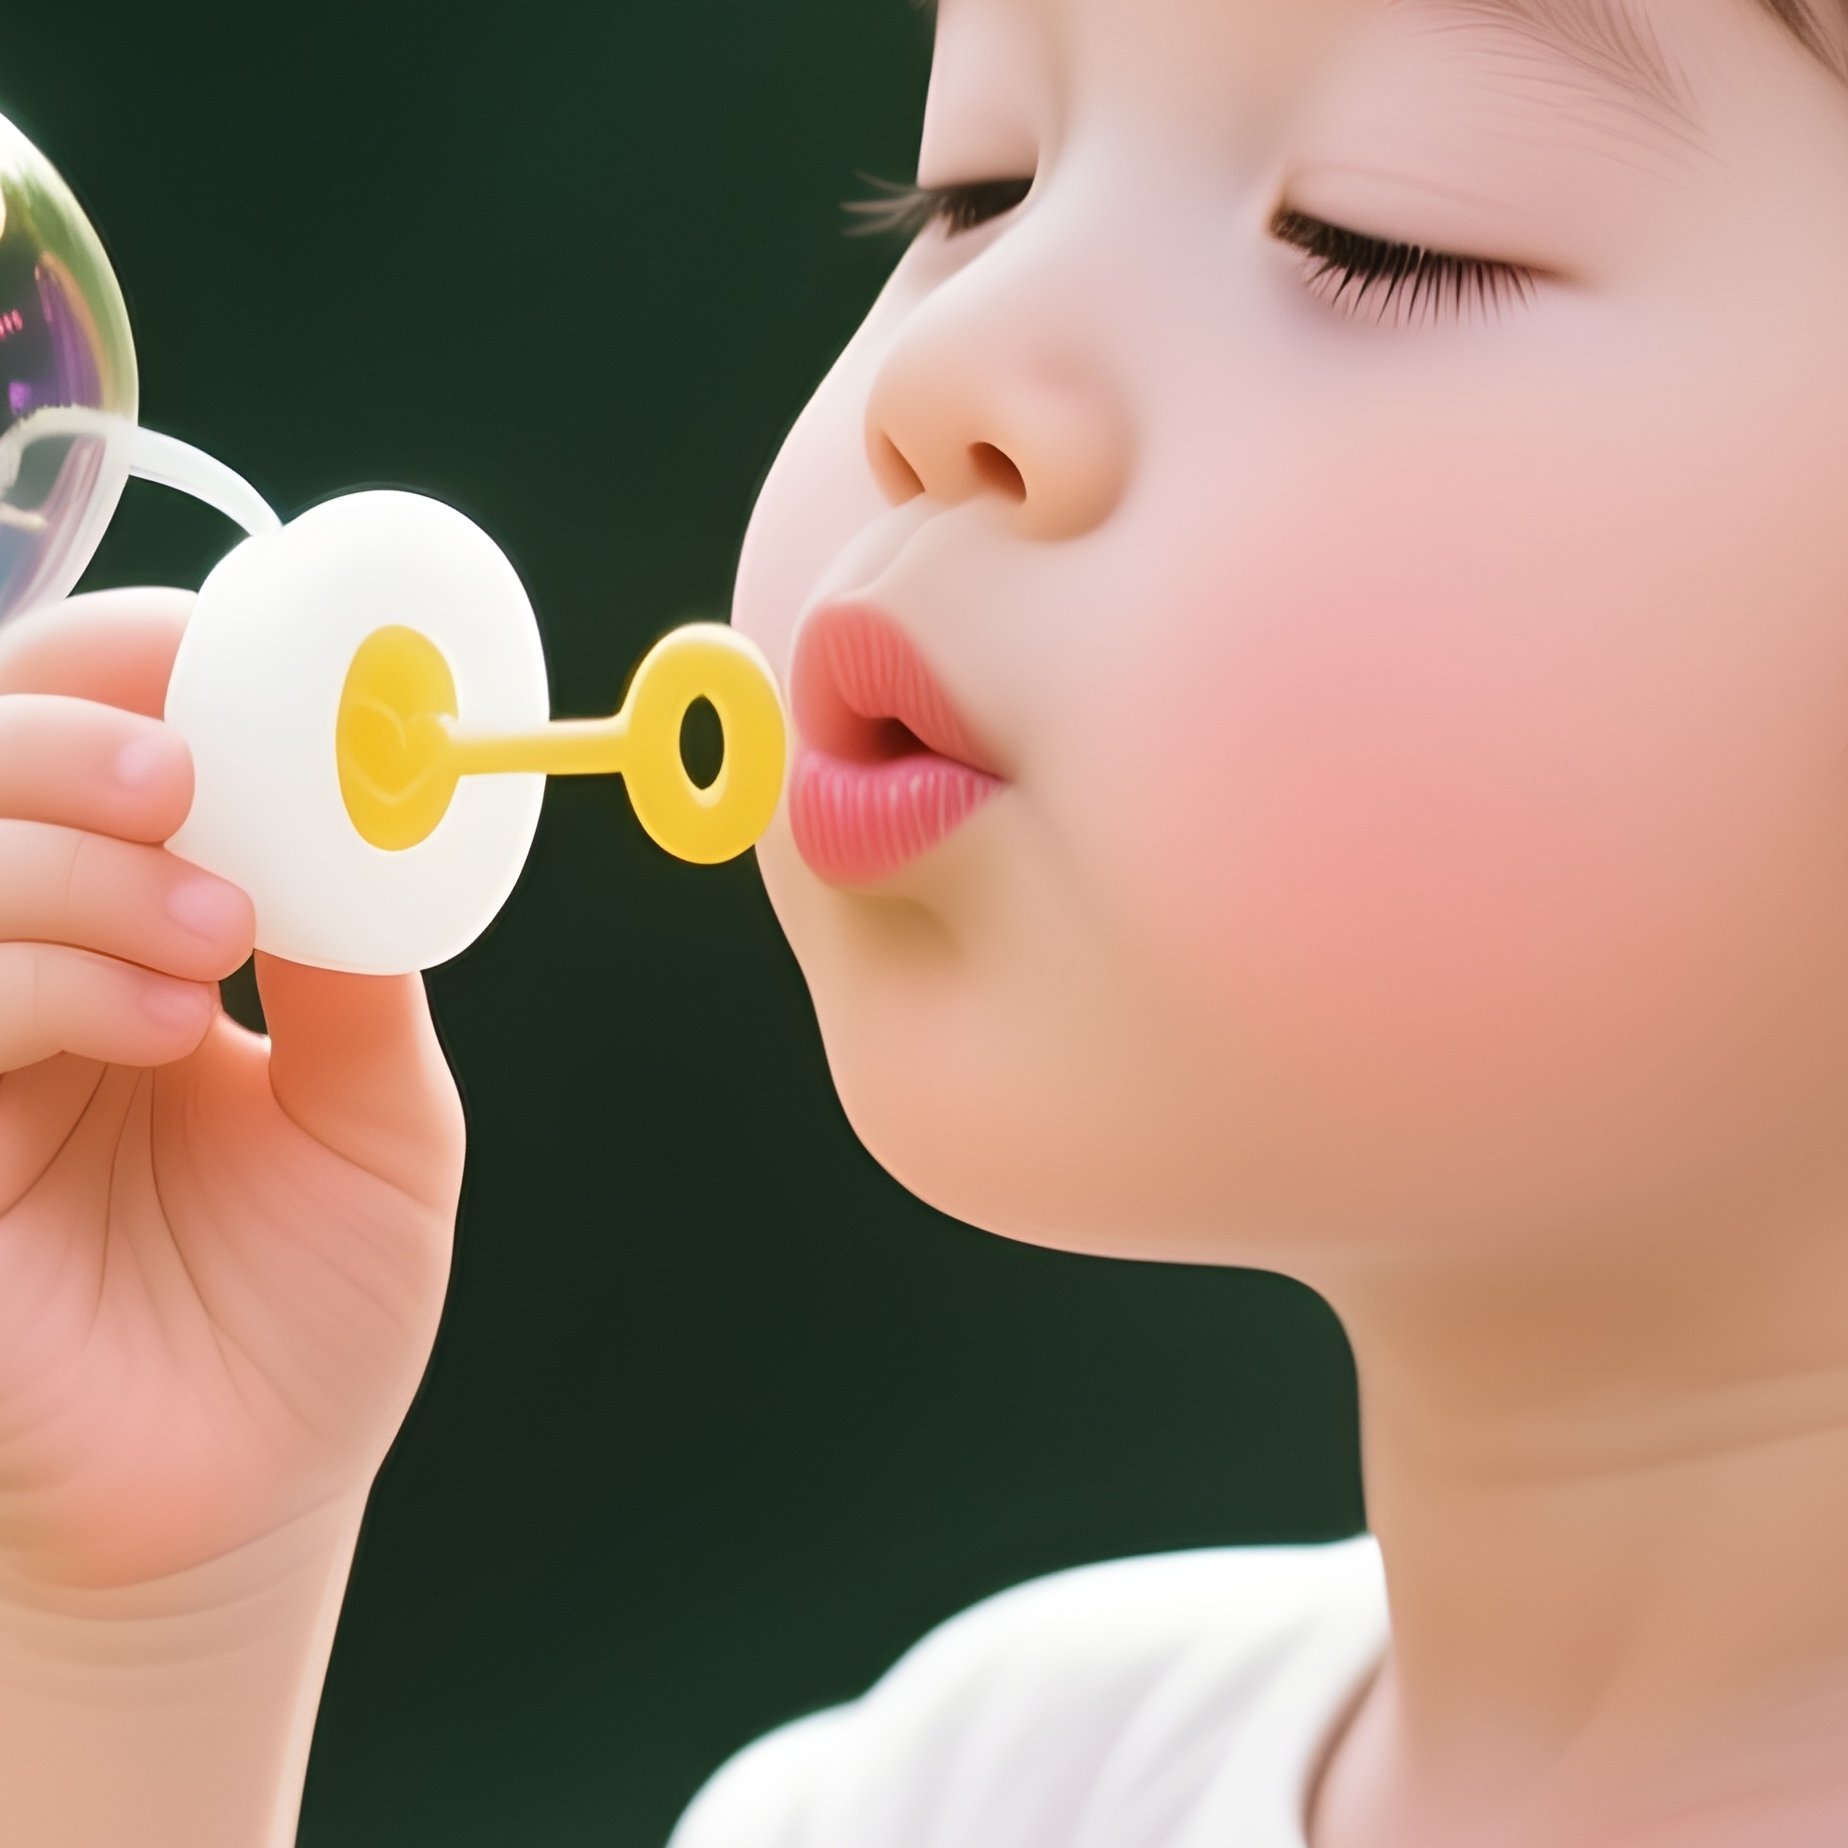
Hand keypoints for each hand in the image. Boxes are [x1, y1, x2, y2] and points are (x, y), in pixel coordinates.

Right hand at [0, 588, 465, 1600]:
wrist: (250, 1497)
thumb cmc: (309, 1307)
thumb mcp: (380, 1114)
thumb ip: (360, 967)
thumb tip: (381, 811)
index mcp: (128, 947)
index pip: (79, 758)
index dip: (127, 677)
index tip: (222, 650)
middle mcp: (21, 984)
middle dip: (67, 740)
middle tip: (187, 769)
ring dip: (70, 866)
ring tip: (219, 929)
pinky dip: (43, 980)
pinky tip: (162, 1019)